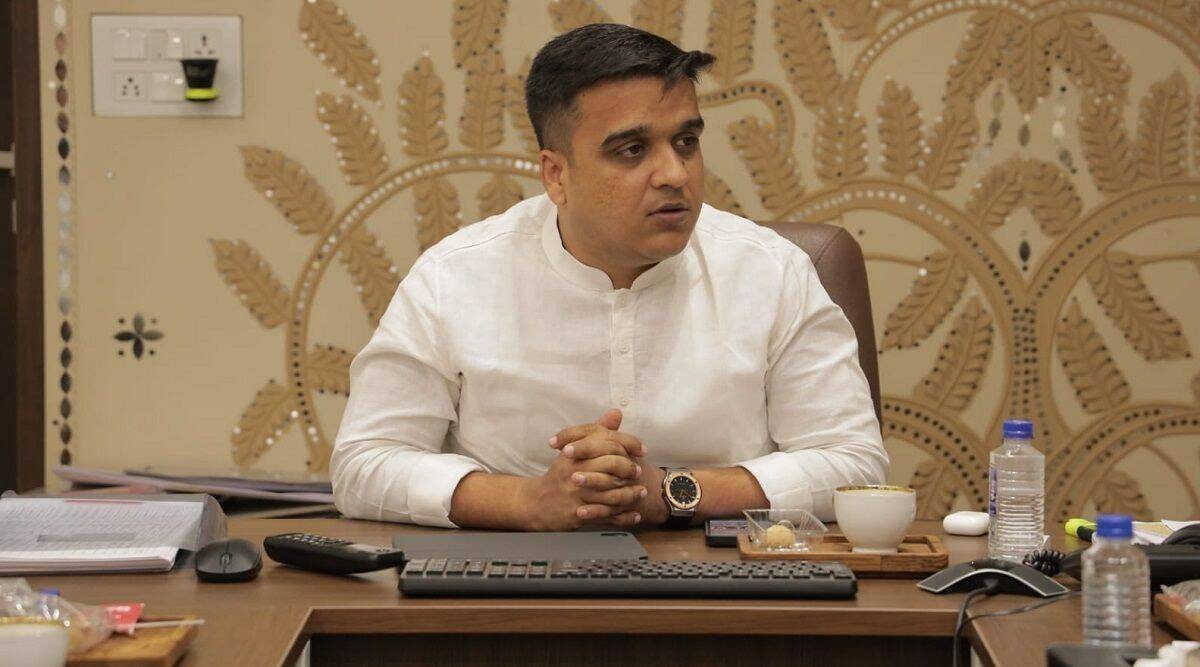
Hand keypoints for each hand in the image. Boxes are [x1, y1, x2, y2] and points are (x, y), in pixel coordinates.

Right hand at [518, 410, 647, 530]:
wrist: (536, 503)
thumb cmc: (560, 475)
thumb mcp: (574, 450)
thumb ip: (597, 432)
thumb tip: (616, 413)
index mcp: (575, 454)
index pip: (607, 443)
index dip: (628, 445)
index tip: (642, 450)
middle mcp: (575, 472)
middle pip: (610, 466)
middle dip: (629, 469)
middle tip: (639, 472)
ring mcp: (576, 494)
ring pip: (611, 494)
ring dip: (630, 494)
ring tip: (642, 493)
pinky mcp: (577, 514)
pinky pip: (606, 516)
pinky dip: (623, 518)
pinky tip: (635, 515)